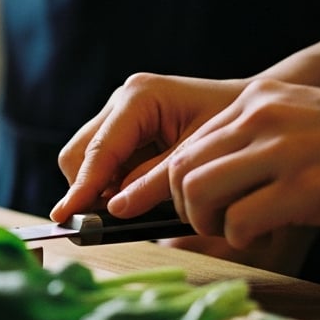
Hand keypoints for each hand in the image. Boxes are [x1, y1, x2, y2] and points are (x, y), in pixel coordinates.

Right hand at [52, 74, 245, 220]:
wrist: (255, 113)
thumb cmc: (237, 130)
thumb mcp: (198, 158)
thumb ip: (155, 182)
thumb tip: (114, 209)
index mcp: (140, 97)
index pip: (99, 150)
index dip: (82, 188)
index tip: (65, 217)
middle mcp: (121, 100)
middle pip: (79, 153)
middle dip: (87, 188)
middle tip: (106, 223)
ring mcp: (119, 114)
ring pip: (84, 160)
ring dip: (100, 189)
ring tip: (135, 208)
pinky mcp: (122, 130)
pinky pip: (102, 164)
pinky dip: (112, 185)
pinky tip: (139, 196)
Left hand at [113, 79, 319, 247]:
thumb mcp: (301, 126)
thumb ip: (254, 145)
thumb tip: (203, 188)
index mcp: (257, 98)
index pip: (186, 144)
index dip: (179, 185)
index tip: (195, 208)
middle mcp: (261, 115)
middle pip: (180, 168)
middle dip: (186, 207)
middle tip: (215, 225)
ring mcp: (283, 148)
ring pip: (197, 191)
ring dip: (207, 224)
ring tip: (236, 232)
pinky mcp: (307, 186)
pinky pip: (238, 221)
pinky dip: (239, 239)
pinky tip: (263, 239)